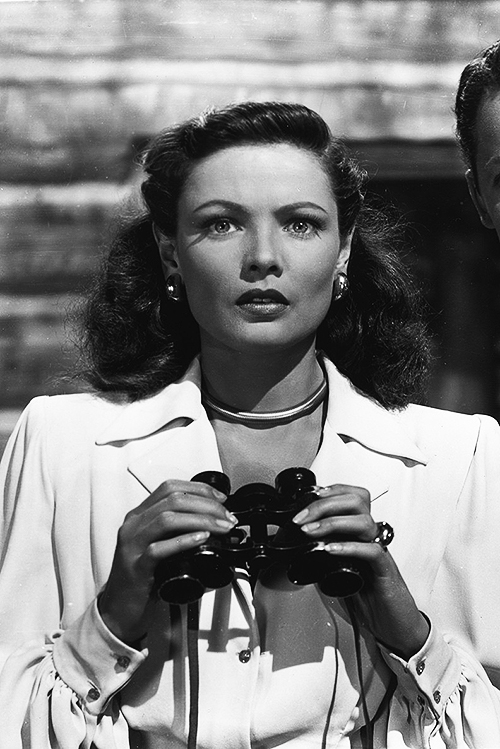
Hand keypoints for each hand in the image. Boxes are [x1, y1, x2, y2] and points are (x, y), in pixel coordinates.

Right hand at [99, 479, 235, 644]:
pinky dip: (183, 541)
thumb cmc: (142, 578)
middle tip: (226, 516)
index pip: (169, 488)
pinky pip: (158, 549)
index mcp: (139, 516)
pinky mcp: (135, 568)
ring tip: (221, 527)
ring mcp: (132, 545)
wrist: (119, 610)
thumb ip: (176, 531)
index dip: (199, 489)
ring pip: (166, 519)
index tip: (221, 499)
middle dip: (206, 504)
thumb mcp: (158, 546)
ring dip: (201, 519)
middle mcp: (134, 526)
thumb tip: (213, 524)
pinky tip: (201, 539)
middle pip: (172, 500)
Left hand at [293, 484, 429, 659]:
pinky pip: (372, 551)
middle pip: (356, 502)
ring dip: (332, 523)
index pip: (353, 498)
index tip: (310, 496)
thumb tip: (298, 551)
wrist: (395, 626)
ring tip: (310, 532)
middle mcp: (371, 538)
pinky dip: (349, 547)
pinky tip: (330, 550)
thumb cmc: (370, 599)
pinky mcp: (385, 572)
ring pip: (364, 521)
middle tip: (302, 518)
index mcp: (361, 534)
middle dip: (324, 504)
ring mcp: (379, 553)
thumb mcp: (339, 573)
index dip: (332, 491)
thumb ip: (324, 558)